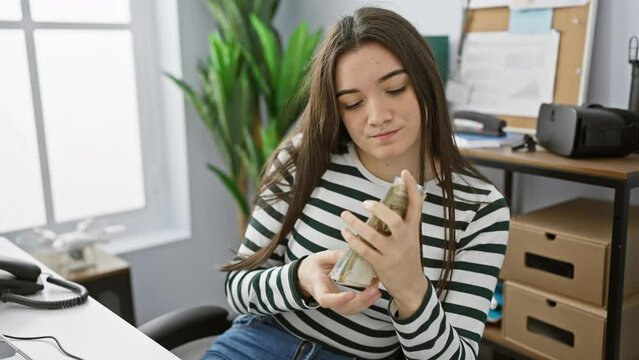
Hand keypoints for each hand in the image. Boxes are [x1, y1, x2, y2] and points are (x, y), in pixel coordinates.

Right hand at [297, 249, 380, 314]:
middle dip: (360, 302)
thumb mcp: (320, 258)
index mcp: (318, 288)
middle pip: (343, 309)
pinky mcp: (343, 302)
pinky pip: (354, 306)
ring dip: (366, 303)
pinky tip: (375, 292)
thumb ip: (333, 256)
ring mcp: (336, 303)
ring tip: (377, 292)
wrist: (307, 276)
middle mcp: (327, 299)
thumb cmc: (313, 266)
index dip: (338, 300)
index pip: (326, 300)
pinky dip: (365, 301)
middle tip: (374, 291)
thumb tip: (348, 255)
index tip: (351, 294)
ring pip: (350, 310)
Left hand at [340, 170, 427, 317]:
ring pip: (373, 235)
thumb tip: (385, 204)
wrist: (411, 286)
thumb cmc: (407, 258)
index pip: (416, 205)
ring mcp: (393, 253)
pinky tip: (345, 233)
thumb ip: (401, 223)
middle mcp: (405, 240)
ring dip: (356, 224)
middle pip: (393, 220)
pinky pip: (364, 250)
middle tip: (364, 203)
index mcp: (413, 230)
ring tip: (344, 215)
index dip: (411, 188)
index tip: (404, 173)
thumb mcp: (410, 239)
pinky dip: (353, 240)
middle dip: (378, 209)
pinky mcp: (382, 264)